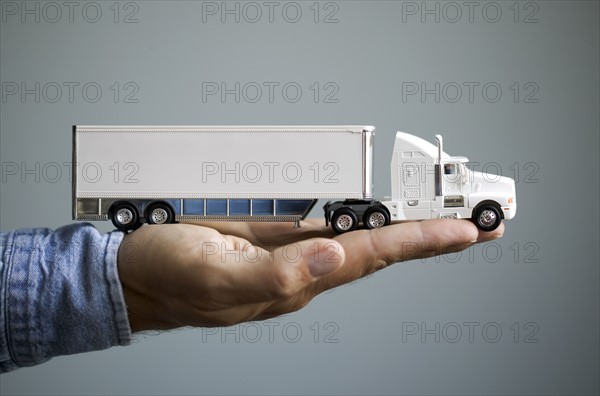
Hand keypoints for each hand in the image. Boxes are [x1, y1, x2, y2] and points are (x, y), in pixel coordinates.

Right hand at [117, 219, 503, 331]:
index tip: (463, 232)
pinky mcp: (273, 241)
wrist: (137, 277)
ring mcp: (289, 255)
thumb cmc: (170, 279)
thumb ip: (275, 273)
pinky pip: (327, 228)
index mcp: (293, 281)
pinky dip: (363, 221)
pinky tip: (380, 219)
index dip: (417, 241)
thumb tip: (332, 254)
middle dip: (429, 238)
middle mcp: (301, 269)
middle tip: (474, 227)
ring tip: (442, 223)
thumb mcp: (216, 277)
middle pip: (377, 250)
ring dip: (403, 230)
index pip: (369, 256)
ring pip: (357, 239)